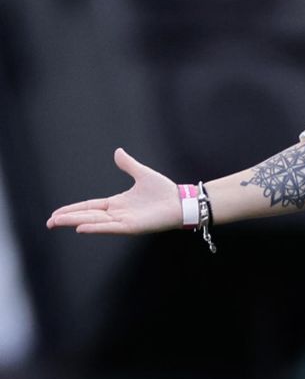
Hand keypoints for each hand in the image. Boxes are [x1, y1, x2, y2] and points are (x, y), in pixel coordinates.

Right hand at [46, 148, 180, 234]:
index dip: (73, 209)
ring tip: (57, 223)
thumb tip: (117, 151)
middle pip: (87, 216)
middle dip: (68, 218)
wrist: (182, 201)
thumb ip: (128, 165)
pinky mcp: (132, 227)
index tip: (56, 214)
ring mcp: (124, 221)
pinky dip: (96, 227)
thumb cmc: (165, 191)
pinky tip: (81, 227)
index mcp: (117, 203)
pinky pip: (111, 227)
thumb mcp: (142, 174)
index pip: (89, 207)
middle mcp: (118, 214)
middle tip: (49, 222)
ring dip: (76, 222)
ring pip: (94, 222)